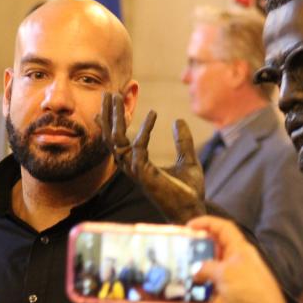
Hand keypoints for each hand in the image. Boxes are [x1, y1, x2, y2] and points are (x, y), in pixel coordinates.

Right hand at [99, 92, 205, 221]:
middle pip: (112, 138)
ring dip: (117, 118)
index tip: (112, 103)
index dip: (113, 122)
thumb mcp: (188, 159)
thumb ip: (183, 141)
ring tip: (118, 98)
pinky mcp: (144, 175)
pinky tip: (153, 114)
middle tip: (109, 93)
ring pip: (117, 141)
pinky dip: (145, 130)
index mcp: (139, 165)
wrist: (194, 210)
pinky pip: (139, 148)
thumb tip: (178, 120)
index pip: (119, 141)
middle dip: (110, 115)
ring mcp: (136, 172)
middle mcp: (133, 167)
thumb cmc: (189, 191)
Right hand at [177, 216, 286, 302]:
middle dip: (192, 254)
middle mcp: (230, 266)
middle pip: (208, 255)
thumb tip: (194, 271)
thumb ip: (206, 267)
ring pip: (201, 282)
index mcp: (237, 251)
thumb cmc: (249, 287)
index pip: (223, 229)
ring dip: (187, 284)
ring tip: (172, 283)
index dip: (207, 223)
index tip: (189, 226)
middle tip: (175, 254)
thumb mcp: (227, 271)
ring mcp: (223, 286)